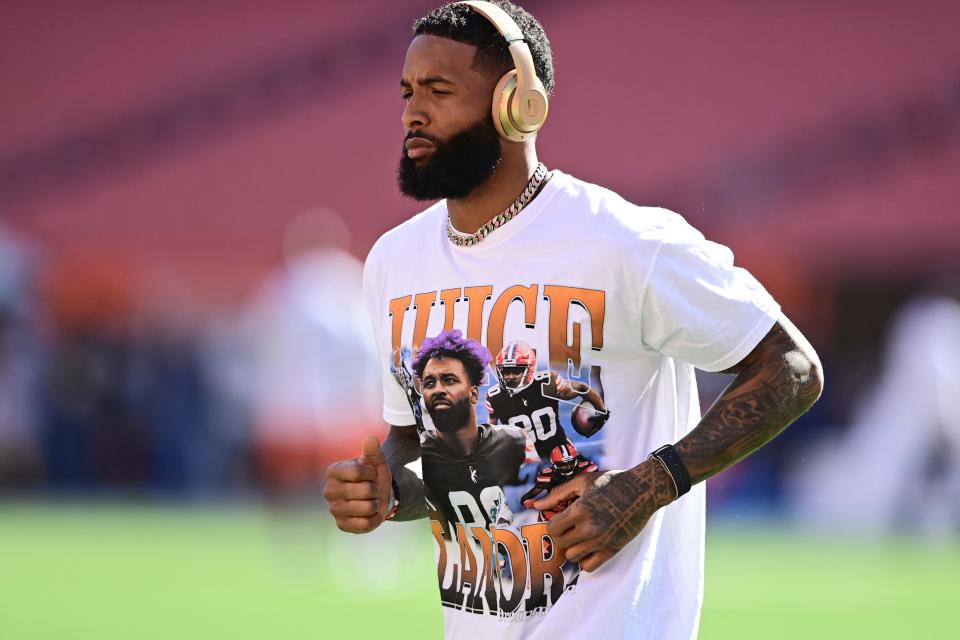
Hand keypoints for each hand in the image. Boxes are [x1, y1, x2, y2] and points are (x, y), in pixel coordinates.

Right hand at [323, 436, 392, 533]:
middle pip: (364, 490)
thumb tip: (370, 438)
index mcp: (333, 471)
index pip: (357, 472)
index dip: (371, 474)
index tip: (371, 474)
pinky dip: (374, 519)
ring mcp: (334, 509)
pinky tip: (369, 514)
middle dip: (375, 489)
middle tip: (371, 489)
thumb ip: (373, 450)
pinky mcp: (342, 525)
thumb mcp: (375, 462)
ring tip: (370, 501)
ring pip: (366, 508)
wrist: (376, 497)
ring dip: (375, 504)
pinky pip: (365, 524)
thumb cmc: (373, 477)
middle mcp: (329, 490)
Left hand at [534, 459, 676, 571]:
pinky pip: (589, 566)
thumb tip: (536, 505)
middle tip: (569, 526)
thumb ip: (558, 494)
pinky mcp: (613, 549)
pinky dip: (585, 559)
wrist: (643, 490)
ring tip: (580, 535)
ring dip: (572, 547)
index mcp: (581, 510)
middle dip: (561, 535)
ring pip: (572, 556)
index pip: (552, 528)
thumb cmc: (612, 482)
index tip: (559, 519)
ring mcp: (602, 541)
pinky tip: (589, 547)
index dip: (553, 524)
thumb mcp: (583, 482)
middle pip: (560, 543)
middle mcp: (590, 528)